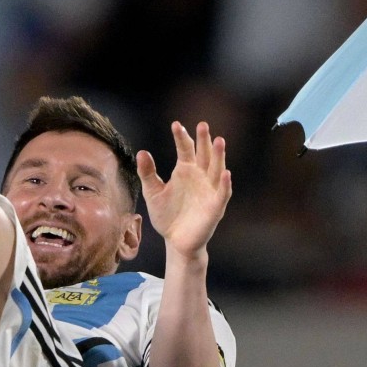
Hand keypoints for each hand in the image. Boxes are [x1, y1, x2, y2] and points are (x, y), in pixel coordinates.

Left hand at [137, 121, 231, 260]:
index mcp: (185, 171)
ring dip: (218, 156)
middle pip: (204, 155)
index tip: (175, 125)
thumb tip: (141, 152)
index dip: (181, 138)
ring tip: (218, 140)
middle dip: (204, 140)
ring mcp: (209, 190)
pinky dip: (224, 183)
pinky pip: (222, 193)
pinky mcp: (215, 206)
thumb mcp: (153, 192)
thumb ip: (147, 173)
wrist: (176, 241)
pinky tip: (225, 172)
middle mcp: (200, 177)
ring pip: (216, 169)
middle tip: (202, 124)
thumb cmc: (166, 215)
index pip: (185, 150)